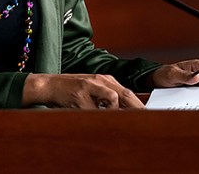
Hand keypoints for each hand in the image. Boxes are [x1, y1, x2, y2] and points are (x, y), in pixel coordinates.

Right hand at [22, 73, 144, 108]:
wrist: (50, 85)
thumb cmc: (71, 91)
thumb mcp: (92, 92)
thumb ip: (107, 100)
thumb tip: (123, 113)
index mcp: (106, 80)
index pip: (128, 94)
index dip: (140, 106)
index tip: (149, 116)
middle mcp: (101, 80)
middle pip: (126, 95)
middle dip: (137, 109)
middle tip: (144, 120)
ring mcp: (91, 85)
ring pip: (115, 98)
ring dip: (116, 111)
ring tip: (111, 116)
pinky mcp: (82, 93)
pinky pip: (98, 106)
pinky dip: (100, 112)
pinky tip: (93, 113)